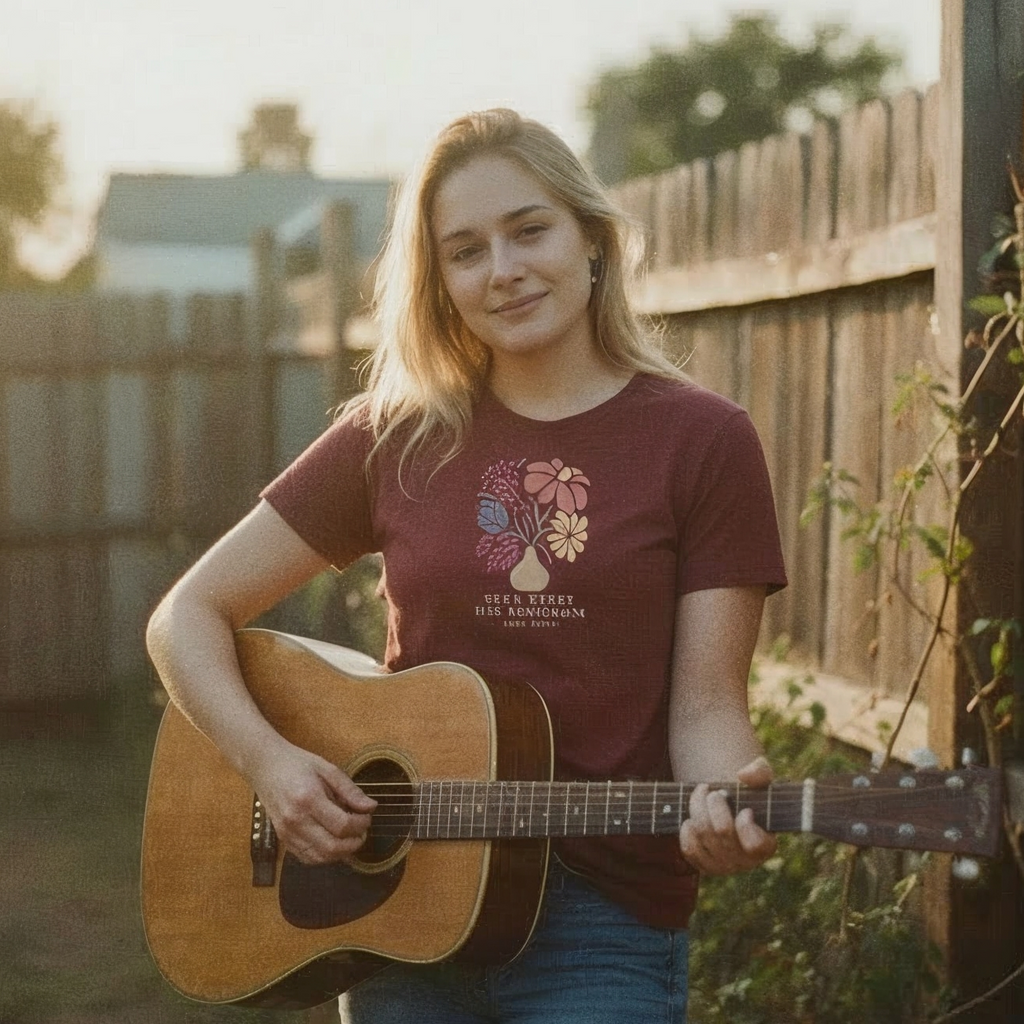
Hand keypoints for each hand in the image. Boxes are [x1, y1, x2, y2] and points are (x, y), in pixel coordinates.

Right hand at [249, 740, 376, 864]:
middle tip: (362, 831)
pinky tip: (333, 842)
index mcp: (309, 798)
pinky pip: (307, 857)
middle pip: (332, 847)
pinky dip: (324, 855)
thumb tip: (371, 807)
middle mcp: (295, 820)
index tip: (367, 817)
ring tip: (350, 837)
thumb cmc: (296, 764)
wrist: (265, 767)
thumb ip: (350, 790)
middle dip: (354, 843)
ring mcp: (287, 832)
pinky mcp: (283, 838)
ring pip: (320, 857)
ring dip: (341, 853)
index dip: (361, 825)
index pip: (342, 825)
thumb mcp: (328, 769)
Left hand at [678, 756, 777, 874]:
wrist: (730, 807)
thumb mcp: (760, 778)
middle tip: (715, 792)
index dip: (746, 823)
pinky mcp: (704, 866)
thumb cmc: (749, 793)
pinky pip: (689, 849)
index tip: (745, 809)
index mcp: (766, 845)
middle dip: (715, 803)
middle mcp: (746, 862)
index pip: (754, 843)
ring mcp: (724, 866)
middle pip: (722, 831)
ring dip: (697, 808)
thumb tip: (743, 775)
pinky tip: (692, 818)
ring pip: (703, 834)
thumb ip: (759, 771)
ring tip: (702, 795)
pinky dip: (687, 829)